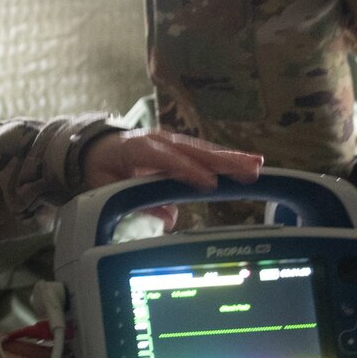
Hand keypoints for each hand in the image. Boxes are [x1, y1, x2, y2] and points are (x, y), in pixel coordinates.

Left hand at [82, 129, 264, 192]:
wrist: (99, 147)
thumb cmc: (104, 169)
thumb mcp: (109, 188)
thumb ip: (134, 202)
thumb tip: (168, 218)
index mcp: (137, 148)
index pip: (164, 159)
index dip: (187, 171)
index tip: (208, 184)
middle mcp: (158, 139)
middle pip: (192, 150)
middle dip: (221, 162)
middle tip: (247, 172)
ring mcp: (172, 141)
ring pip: (204, 149)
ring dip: (231, 158)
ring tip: (257, 165)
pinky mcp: (181, 146)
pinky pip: (206, 152)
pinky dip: (228, 157)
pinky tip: (250, 161)